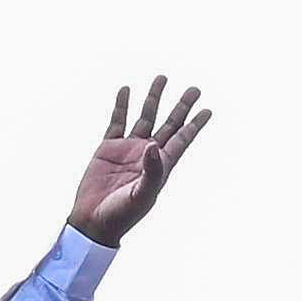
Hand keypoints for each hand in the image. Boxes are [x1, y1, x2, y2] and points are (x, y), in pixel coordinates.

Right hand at [67, 78, 206, 245]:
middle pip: (169, 124)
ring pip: (145, 117)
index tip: (208, 110)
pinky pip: (117, 121)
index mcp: (161, 166)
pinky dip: (122, 105)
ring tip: (162, 78)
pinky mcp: (108, 147)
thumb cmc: (122, 215)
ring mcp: (128, 149)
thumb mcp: (141, 195)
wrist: (93, 221)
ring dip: (154, 99)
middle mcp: (147, 154)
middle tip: (195, 89)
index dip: (195, 125)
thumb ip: (152, 171)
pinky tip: (126, 90)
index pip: (182, 140)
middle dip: (182, 107)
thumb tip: (155, 145)